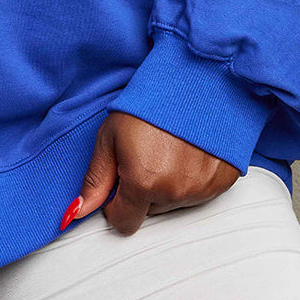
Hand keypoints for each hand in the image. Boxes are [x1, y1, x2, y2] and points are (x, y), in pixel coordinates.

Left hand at [68, 111, 241, 235]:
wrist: (196, 78)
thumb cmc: (152, 101)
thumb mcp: (111, 134)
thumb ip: (96, 178)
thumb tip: (78, 210)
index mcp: (142, 182)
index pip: (123, 222)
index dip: (116, 204)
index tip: (119, 182)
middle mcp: (174, 192)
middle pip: (149, 211)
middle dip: (143, 190)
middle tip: (146, 154)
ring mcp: (201, 188)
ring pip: (174, 202)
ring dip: (167, 184)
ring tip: (168, 148)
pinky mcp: (221, 181)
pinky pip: (199, 193)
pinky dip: (191, 178)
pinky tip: (188, 151)